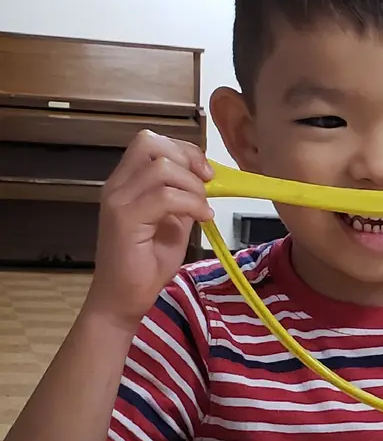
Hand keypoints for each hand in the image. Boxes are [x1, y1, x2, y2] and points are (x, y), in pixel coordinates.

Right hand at [87, 131, 212, 327]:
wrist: (123, 299)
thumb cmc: (146, 263)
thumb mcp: (174, 222)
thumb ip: (183, 197)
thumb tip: (206, 179)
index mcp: (125, 183)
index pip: (149, 141)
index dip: (183, 149)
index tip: (206, 172)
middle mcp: (116, 186)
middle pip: (151, 143)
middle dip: (188, 158)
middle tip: (207, 184)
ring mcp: (117, 201)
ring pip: (161, 168)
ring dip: (192, 185)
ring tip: (202, 208)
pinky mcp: (124, 220)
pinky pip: (165, 197)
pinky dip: (192, 204)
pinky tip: (203, 219)